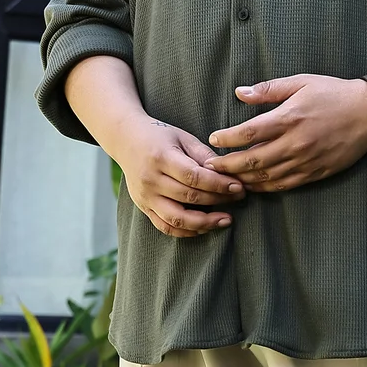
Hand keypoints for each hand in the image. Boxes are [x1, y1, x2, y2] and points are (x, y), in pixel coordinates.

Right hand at [117, 117, 245, 236]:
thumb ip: (203, 155)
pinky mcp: (143, 207)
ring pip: (177, 218)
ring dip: (204, 223)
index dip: (218, 184)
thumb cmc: (159, 136)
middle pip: (188, 197)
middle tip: (239, 198)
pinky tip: (204, 227)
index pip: (194, 176)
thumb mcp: (182, 137)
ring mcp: (144, 197)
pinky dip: (186, 231)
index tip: (238, 187)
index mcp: (160, 157)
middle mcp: (150, 180)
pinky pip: (165, 226)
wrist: (126, 140)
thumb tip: (227, 172)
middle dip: (218, 200)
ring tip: (225, 220)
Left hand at [204, 75, 366, 191]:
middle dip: (227, 165)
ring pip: (267, 176)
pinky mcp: (317, 172)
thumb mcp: (301, 82)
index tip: (213, 140)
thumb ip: (269, 89)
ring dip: (243, 179)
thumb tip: (240, 92)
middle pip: (253, 160)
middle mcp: (296, 142)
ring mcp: (307, 160)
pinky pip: (285, 184)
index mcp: (289, 117)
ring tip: (226, 178)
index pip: (249, 132)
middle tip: (210, 166)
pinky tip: (254, 185)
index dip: (227, 139)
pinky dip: (266, 187)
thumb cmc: (333, 93)